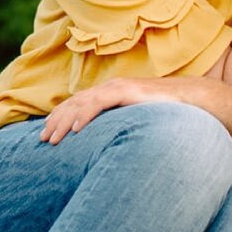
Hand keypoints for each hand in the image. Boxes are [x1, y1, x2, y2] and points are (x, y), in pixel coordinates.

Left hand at [39, 77, 159, 143]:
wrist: (188, 97)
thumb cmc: (163, 111)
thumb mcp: (134, 119)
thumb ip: (117, 124)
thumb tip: (104, 143)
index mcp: (108, 93)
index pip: (76, 104)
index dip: (59, 117)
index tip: (47, 133)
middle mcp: (108, 88)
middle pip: (73, 104)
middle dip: (56, 121)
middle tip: (43, 139)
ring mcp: (116, 88)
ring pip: (82, 104)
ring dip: (65, 122)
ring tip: (53, 138)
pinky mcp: (126, 91)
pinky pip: (100, 103)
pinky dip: (86, 115)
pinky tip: (77, 129)